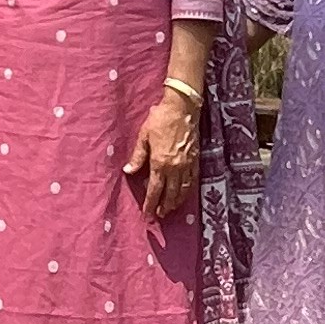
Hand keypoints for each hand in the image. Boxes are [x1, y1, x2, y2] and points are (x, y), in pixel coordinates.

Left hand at [125, 90, 199, 218]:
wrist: (182, 108)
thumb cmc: (160, 119)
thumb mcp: (144, 136)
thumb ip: (137, 156)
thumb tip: (128, 171)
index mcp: (160, 163)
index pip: (155, 190)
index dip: (150, 204)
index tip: (147, 214)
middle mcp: (175, 168)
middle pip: (170, 194)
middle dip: (164, 206)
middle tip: (160, 215)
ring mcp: (187, 165)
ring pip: (183, 190)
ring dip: (176, 201)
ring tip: (171, 208)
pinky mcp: (196, 159)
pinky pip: (192, 180)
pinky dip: (188, 189)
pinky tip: (184, 192)